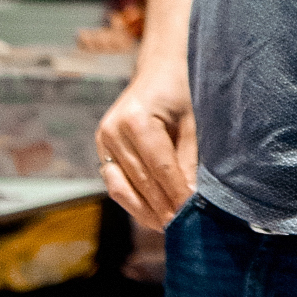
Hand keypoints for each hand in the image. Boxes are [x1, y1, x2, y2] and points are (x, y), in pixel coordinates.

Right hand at [96, 71, 197, 230]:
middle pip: (141, 182)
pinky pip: (116, 184)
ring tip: (169, 228)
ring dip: (146, 212)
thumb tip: (192, 198)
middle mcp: (112, 132)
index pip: (161, 169)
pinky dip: (134, 202)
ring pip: (124, 189)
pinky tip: (154, 215)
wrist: (162, 68)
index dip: (177, 194)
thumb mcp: (194, 121)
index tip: (194, 215)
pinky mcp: (102, 149)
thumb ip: (191, 159)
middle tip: (185, 229)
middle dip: (164, 208)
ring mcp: (103, 142)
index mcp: (136, 120)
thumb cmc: (184, 90)